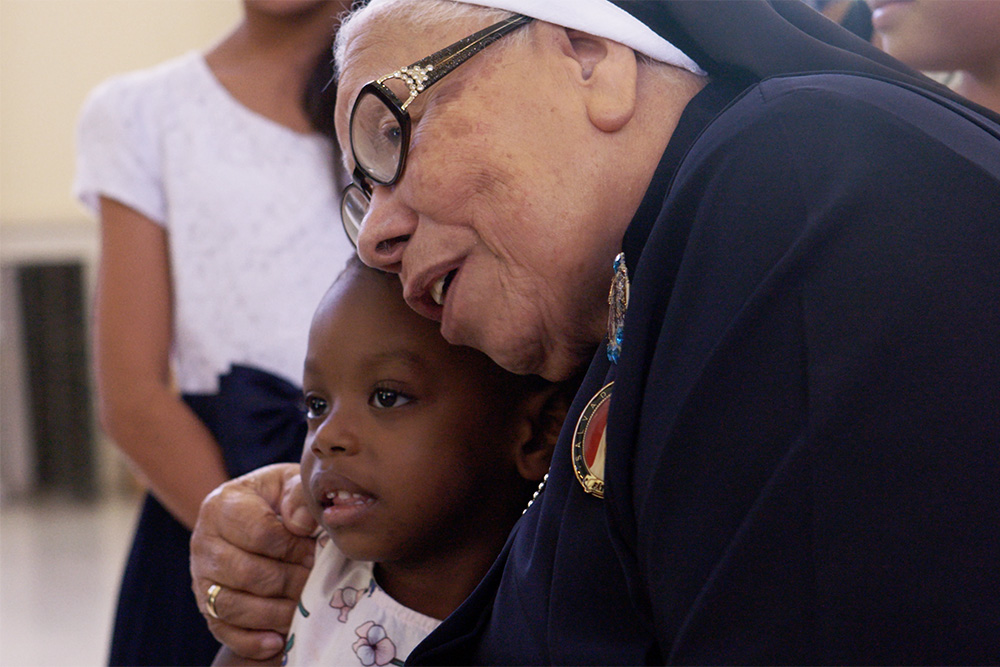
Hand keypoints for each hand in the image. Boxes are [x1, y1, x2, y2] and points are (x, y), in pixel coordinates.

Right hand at [191, 463, 316, 659]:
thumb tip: (301, 523)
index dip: (293, 547)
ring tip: (303, 608)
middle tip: (315, 581)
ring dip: (275, 613)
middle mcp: (203, 540)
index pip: (259, 533)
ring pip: (232, 606)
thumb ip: (299, 494)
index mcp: (222, 504)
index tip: (315, 550)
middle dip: (289, 582)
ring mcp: (201, 576)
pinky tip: (278, 641)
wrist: (260, 513)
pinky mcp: (205, 605)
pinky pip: (223, 631)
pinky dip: (252, 641)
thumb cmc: (281, 498)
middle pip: (247, 573)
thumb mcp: (292, 483)